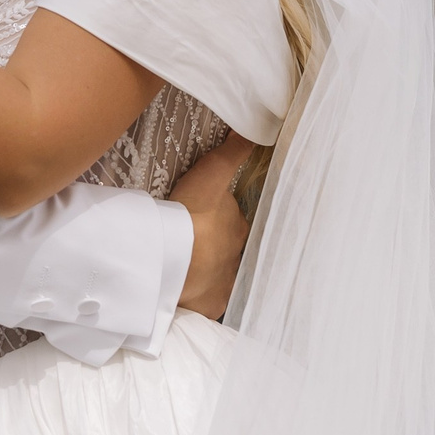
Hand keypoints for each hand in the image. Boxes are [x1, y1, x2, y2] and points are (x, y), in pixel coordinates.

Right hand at [172, 133, 254, 319]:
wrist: (176, 257)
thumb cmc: (194, 212)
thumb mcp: (214, 172)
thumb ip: (235, 151)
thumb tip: (257, 129)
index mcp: (238, 227)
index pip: (231, 221)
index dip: (218, 219)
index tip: (202, 218)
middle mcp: (238, 256)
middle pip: (225, 249)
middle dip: (213, 247)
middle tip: (191, 242)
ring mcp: (225, 283)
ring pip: (217, 275)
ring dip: (206, 271)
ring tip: (186, 267)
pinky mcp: (210, 304)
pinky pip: (205, 300)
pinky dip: (197, 296)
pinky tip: (184, 291)